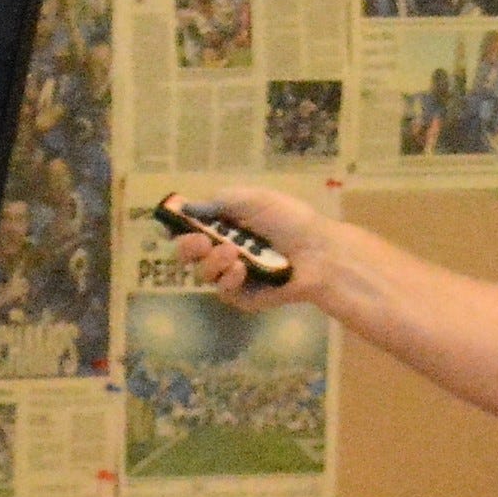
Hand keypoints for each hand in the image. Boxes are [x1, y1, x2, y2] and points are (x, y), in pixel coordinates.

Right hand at [171, 184, 332, 310]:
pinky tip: (241, 271)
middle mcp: (226, 250)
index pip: (192, 229)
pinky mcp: (245, 297)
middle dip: (188, 248)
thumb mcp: (255, 199)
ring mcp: (235, 276)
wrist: (319, 251)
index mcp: (227, 225)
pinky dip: (228, 280)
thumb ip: (219, 201)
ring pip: (203, 274)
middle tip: (201, 242)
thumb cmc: (290, 220)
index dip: (180, 229)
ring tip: (232, 254)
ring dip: (212, 262)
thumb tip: (187, 206)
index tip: (178, 225)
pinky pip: (223, 292)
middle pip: (189, 255)